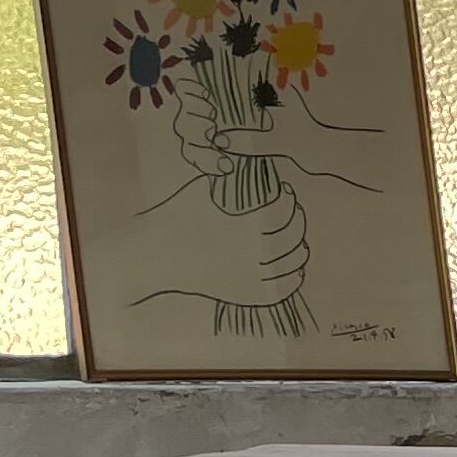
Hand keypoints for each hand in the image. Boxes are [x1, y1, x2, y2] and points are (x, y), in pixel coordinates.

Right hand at [129, 173, 310, 314]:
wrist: (157, 256)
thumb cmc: (178, 217)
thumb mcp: (203, 188)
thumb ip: (228, 174)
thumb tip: (247, 161)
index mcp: (247, 225)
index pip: (284, 210)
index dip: (288, 198)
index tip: (285, 191)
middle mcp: (255, 253)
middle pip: (293, 235)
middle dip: (296, 219)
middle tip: (293, 211)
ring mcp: (255, 277)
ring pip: (294, 261)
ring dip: (298, 245)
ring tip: (295, 236)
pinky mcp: (252, 295)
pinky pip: (285, 286)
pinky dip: (293, 274)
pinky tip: (293, 263)